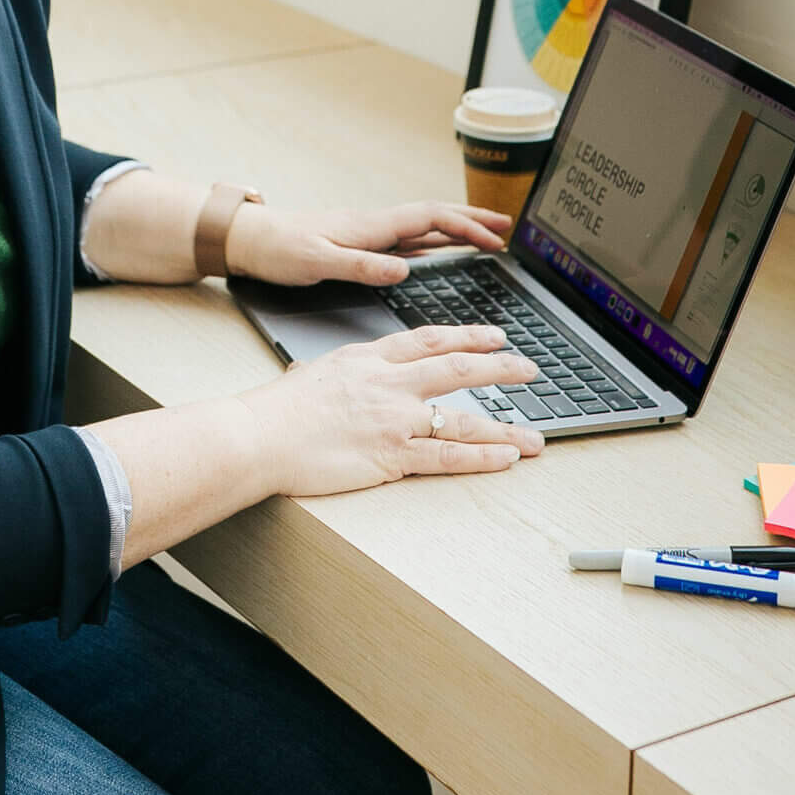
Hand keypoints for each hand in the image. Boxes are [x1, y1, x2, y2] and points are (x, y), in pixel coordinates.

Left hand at [223, 200, 514, 287]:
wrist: (247, 239)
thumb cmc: (276, 249)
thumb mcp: (317, 261)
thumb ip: (360, 266)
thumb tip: (404, 270)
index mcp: (370, 226)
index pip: (430, 218)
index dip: (466, 226)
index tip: (496, 236)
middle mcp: (373, 226)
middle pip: (434, 217)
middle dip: (472, 220)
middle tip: (507, 228)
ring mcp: (367, 234)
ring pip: (423, 228)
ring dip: (456, 230)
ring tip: (486, 238)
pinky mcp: (358, 245)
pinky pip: (406, 241)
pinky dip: (432, 244)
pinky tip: (439, 254)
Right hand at [236, 323, 545, 496]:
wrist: (259, 436)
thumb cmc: (277, 410)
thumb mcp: (313, 373)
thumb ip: (339, 372)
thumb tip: (328, 372)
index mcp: (371, 358)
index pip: (432, 340)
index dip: (468, 336)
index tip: (495, 335)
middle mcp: (390, 383)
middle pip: (459, 368)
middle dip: (502, 369)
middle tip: (530, 370)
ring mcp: (395, 419)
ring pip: (463, 419)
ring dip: (505, 428)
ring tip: (535, 437)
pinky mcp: (392, 455)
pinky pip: (448, 457)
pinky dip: (481, 458)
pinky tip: (506, 458)